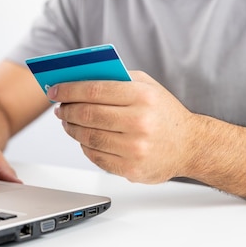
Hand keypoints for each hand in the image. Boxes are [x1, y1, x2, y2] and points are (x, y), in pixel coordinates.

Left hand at [48, 71, 195, 182]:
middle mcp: (140, 122)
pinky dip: (84, 146)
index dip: (69, 90)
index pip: (95, 90)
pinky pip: (96, 156)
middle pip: (88, 114)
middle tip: (59, 107)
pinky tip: (84, 138)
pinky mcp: (131, 168)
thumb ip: (117, 79)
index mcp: (143, 97)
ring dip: (72, 128)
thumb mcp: (148, 86)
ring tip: (68, 122)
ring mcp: (135, 148)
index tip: (55, 90)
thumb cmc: (165, 113)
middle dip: (67, 110)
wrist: (191, 145)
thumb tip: (79, 78)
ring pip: (88, 137)